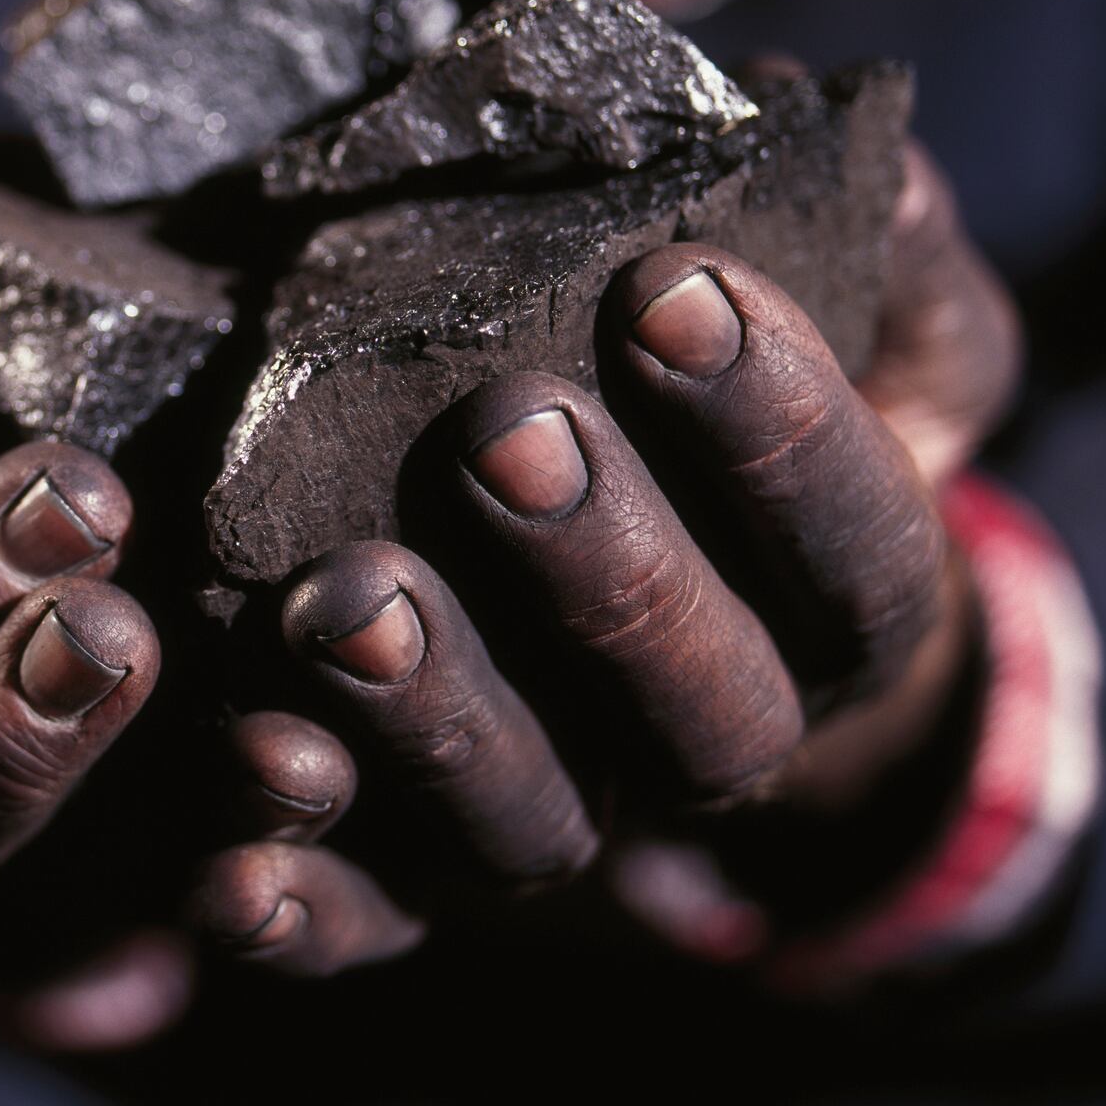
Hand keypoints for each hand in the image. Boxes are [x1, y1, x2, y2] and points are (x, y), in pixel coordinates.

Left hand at [192, 139, 1022, 974]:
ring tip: (344, 603)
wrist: (697, 604)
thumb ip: (880, 267)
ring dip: (440, 722)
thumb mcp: (857, 334)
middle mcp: (714, 737)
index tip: (673, 284)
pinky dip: (302, 901)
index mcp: (840, 611)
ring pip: (531, 820)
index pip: (856, 549)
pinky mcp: (424, 871)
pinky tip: (225, 856)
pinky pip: (371, 920)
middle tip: (507, 432)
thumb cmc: (749, 427)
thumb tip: (877, 185)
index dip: (781, 432)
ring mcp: (571, 814)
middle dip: (608, 568)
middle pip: (700, 705)